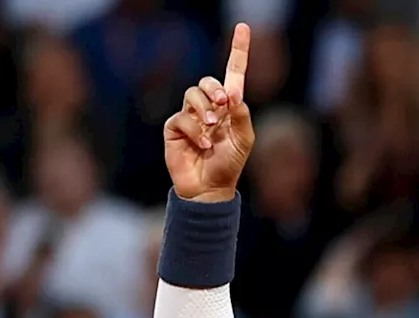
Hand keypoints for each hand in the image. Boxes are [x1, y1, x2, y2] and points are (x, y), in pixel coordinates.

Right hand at [164, 23, 255, 202]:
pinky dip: (194, 130)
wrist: (208, 188)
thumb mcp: (244, 140)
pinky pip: (181, 117)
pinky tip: (202, 144)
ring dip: (204, 109)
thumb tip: (233, 93)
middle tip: (223, 105)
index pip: (233, 73)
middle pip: (207, 80)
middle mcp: (209, 107)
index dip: (238, 50)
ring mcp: (190, 116)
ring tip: (212, 128)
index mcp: (230, 107)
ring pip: (192, 94)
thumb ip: (242, 116)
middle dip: (214, 89)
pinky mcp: (174, 128)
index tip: (242, 27)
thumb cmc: (228, 165)